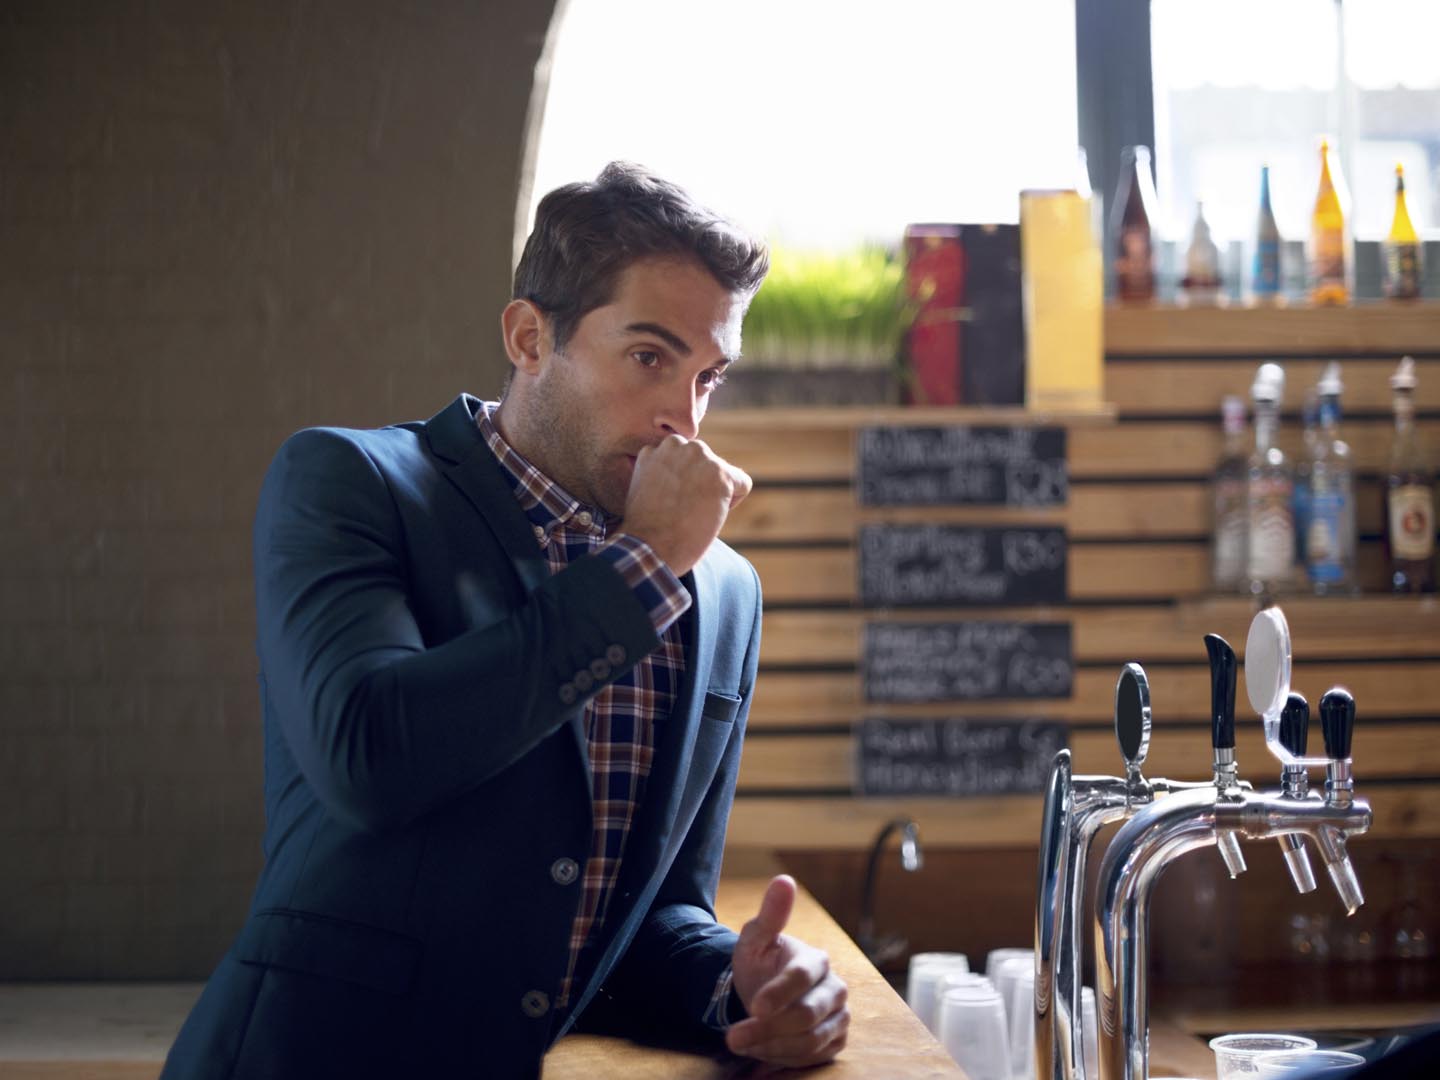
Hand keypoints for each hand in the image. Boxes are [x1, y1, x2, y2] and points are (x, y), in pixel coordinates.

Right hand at [621, 435, 751, 576]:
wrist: (649, 548)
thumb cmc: (645, 528)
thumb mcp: (645, 488)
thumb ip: (663, 471)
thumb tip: (687, 472)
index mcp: (655, 447)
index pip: (684, 460)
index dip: (681, 486)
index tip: (670, 505)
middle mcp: (676, 444)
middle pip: (705, 463)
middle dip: (701, 485)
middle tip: (683, 511)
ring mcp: (699, 456)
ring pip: (722, 472)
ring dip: (715, 493)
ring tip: (693, 513)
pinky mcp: (720, 473)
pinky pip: (742, 483)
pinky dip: (733, 502)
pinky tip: (710, 515)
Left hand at [725, 875, 848, 1066]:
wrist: (766, 994)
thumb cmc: (760, 964)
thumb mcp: (755, 939)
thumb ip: (770, 915)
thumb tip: (784, 880)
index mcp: (816, 960)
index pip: (802, 978)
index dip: (779, 993)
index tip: (754, 1007)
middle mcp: (835, 988)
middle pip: (808, 1015)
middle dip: (768, 1028)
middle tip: (733, 1037)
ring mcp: (839, 1016)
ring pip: (811, 1040)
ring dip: (771, 1046)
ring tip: (741, 1043)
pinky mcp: (836, 1040)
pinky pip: (813, 1057)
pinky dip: (783, 1057)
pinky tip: (760, 1049)